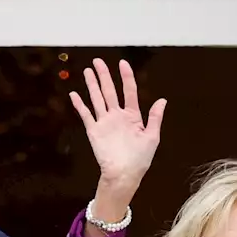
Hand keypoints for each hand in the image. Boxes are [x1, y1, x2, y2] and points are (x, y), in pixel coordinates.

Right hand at [69, 58, 165, 198]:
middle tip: (98, 61)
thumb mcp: (152, 137)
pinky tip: (74, 94)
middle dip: (104, 76)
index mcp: (133, 116)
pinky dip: (80, 105)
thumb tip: (162, 100)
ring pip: (97, 99)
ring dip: (92, 85)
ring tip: (87, 71)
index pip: (129, 91)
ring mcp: (105, 123)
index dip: (126, 77)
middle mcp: (117, 116)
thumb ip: (155, 117)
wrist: (124, 175)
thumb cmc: (140, 159)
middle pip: (110, 91)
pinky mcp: (94, 131)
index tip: (123, 63)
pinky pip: (86, 115)